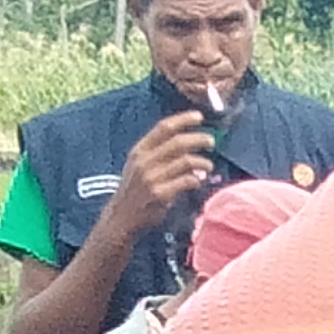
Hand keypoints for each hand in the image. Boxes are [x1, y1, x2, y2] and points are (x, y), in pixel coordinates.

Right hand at [103, 108, 217, 243]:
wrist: (122, 216)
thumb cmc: (136, 189)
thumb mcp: (140, 165)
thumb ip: (160, 153)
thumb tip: (190, 145)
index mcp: (140, 150)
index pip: (164, 128)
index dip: (183, 120)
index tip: (199, 117)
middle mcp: (145, 161)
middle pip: (178, 143)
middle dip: (198, 139)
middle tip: (211, 141)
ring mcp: (152, 178)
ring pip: (185, 162)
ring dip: (202, 162)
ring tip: (209, 166)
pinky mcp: (160, 194)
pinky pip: (186, 181)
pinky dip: (196, 179)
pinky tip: (198, 181)